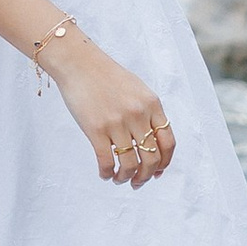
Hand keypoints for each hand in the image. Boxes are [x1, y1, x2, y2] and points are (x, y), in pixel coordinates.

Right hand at [50, 38, 174, 186]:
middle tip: (138, 182)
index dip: (164, 163)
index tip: (157, 172)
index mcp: (151, 104)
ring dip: (126, 178)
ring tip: (119, 179)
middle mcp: (138, 115)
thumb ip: (147, 112)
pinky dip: (107, 173)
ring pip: (130, 164)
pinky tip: (104, 174)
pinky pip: (106, 161)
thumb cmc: (106, 75)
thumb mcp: (137, 89)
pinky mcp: (95, 129)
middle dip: (146, 176)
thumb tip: (152, 143)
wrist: (78, 62)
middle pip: (151, 158)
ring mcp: (117, 123)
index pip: (167, 143)